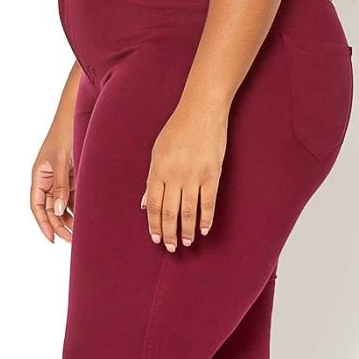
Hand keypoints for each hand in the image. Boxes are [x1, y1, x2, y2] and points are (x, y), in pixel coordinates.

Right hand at [31, 119, 75, 242]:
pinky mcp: (74, 174)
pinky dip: (78, 205)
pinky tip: (86, 215)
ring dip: (69, 217)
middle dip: (59, 224)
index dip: (43, 223)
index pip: (37, 205)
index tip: (52, 238)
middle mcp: (48, 178)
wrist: (78, 114)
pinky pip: (74, 194)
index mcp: (39, 175)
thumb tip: (57, 210)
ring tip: (80, 231)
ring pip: (62, 203)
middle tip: (71, 239)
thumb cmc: (65, 133)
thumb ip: (60, 186)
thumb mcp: (61, 161)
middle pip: (50, 208)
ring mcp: (61, 177)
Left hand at [142, 100, 226, 250]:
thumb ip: (151, 179)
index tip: (155, 238)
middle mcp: (175, 175)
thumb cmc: (177, 129)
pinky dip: (206, 219)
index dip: (154, 224)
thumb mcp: (157, 152)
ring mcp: (195, 176)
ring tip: (187, 242)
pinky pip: (209, 203)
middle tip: (170, 247)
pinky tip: (204, 230)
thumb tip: (145, 204)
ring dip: (187, 230)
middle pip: (170, 212)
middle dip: (169, 233)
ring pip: (188, 212)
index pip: (154, 205)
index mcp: (158, 170)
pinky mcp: (213, 174)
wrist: (202, 111)